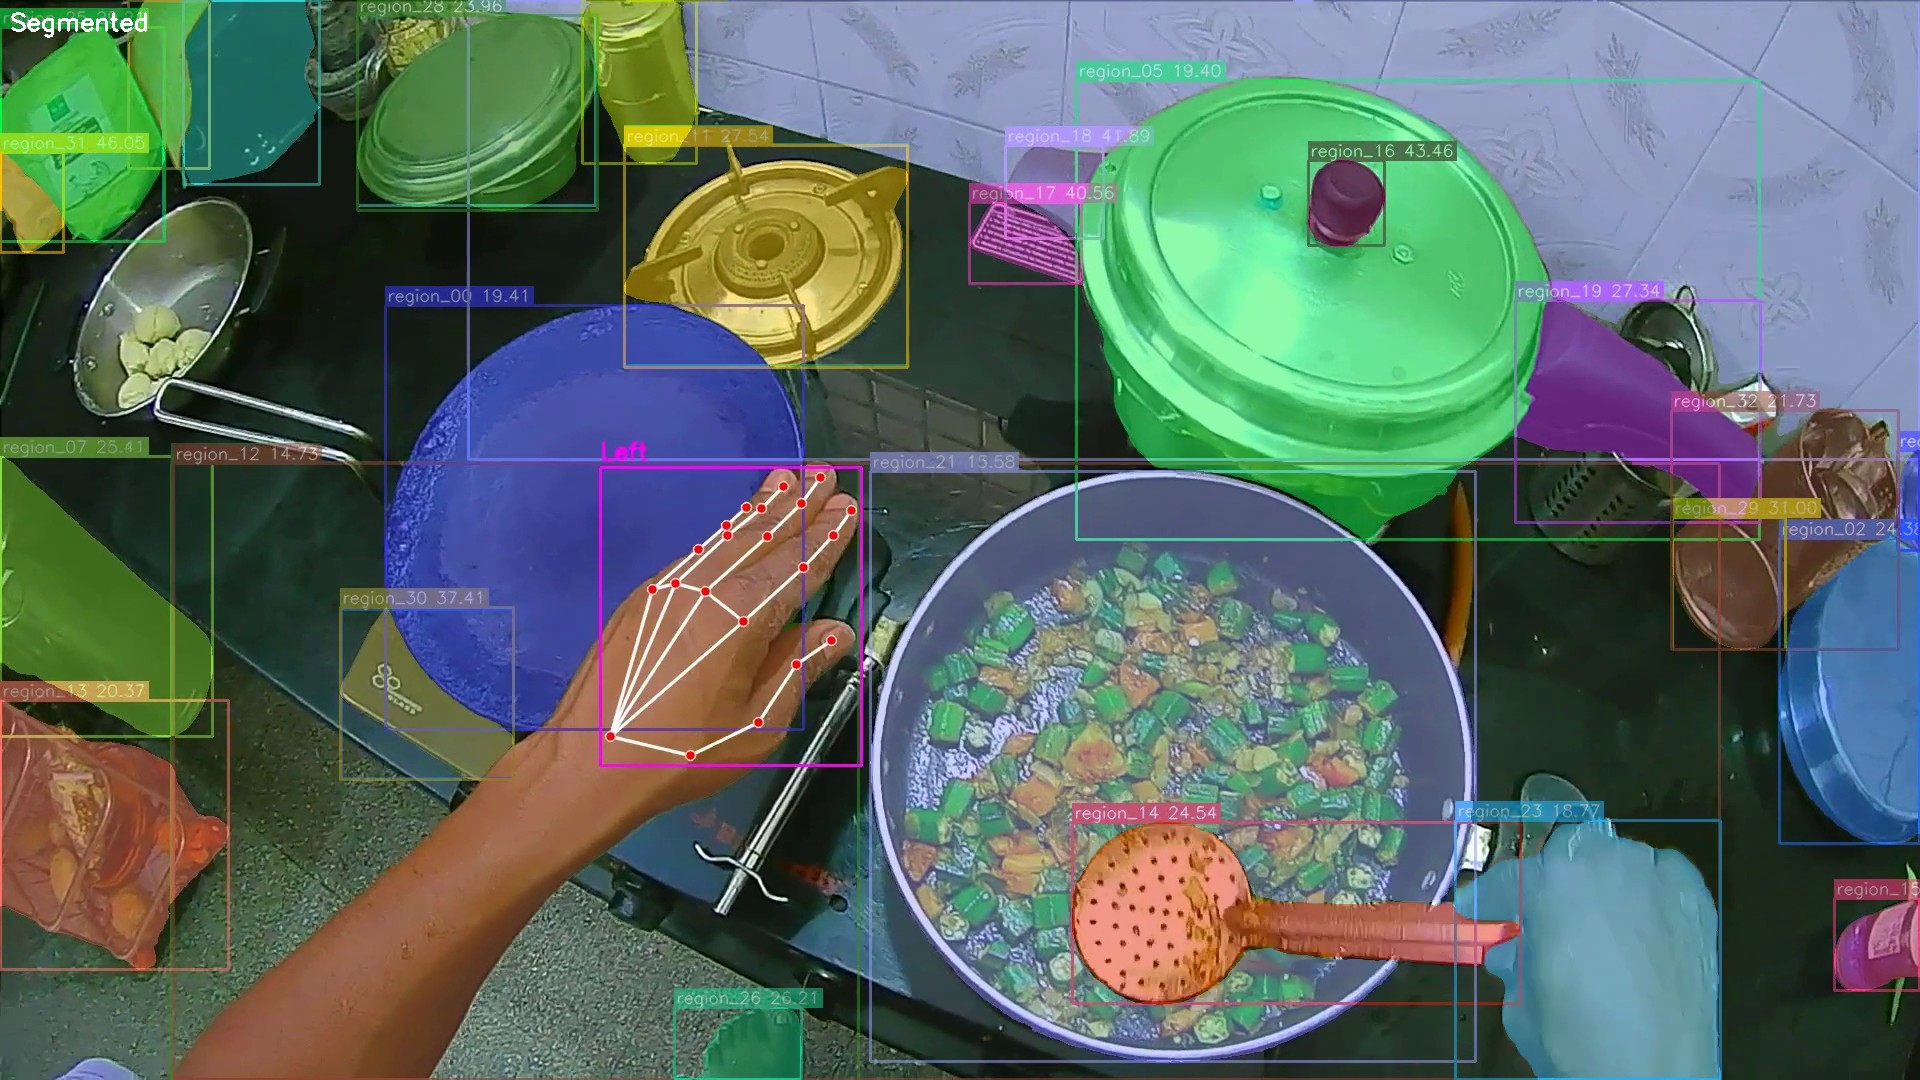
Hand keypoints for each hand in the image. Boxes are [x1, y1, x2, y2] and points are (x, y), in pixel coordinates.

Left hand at [504, 466, 858, 849]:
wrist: (587, 762)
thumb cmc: (681, 754)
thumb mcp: (757, 726)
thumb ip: (797, 670)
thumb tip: (835, 632)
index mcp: (739, 617)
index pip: (796, 566)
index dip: (825, 538)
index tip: (847, 506)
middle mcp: (703, 588)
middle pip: (760, 537)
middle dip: (796, 506)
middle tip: (824, 474)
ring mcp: (667, 587)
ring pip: (724, 538)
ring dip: (759, 509)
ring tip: (786, 480)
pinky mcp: (642, 598)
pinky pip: (696, 553)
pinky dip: (725, 534)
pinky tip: (736, 529)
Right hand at [1451, 821, 1719, 1078]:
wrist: (1655, 1077)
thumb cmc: (1576, 1042)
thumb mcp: (1521, 1005)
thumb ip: (1515, 965)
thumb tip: (1514, 952)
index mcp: (1550, 886)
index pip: (1509, 879)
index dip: (1486, 896)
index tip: (1475, 908)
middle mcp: (1603, 866)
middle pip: (1566, 850)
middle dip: (1549, 877)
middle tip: (1543, 913)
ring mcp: (1655, 880)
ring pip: (1618, 854)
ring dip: (1599, 877)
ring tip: (1596, 914)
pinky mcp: (1694, 901)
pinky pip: (1665, 870)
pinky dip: (1649, 885)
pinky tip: (1643, 915)